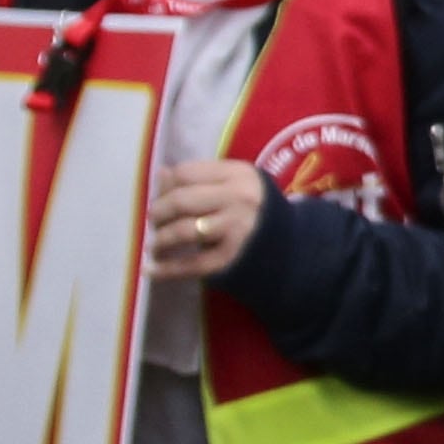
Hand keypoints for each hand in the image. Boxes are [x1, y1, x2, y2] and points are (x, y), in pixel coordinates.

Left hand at [145, 159, 265, 281]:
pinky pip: (192, 264)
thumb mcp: (236, 185)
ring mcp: (235, 229)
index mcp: (238, 174)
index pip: (187, 173)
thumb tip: (160, 174)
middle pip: (182, 200)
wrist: (293, 247)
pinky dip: (167, 269)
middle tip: (154, 222)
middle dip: (159, 213)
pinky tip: (150, 270)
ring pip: (184, 231)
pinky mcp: (232, 258)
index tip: (160, 197)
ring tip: (154, 246)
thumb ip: (202, 178)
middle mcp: (238, 198)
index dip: (166, 186)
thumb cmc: (257, 212)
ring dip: (160, 240)